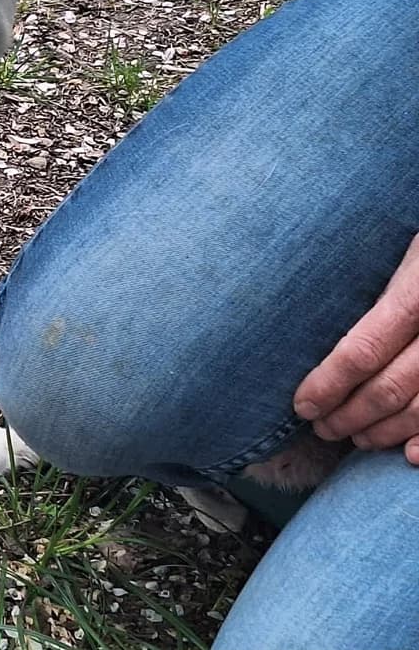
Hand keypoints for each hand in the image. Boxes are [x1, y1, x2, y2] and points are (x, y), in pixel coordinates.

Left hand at [295, 233, 418, 462]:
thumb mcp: (402, 253)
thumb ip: (374, 288)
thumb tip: (315, 322)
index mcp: (416, 292)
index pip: (363, 349)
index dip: (328, 384)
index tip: (302, 404)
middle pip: (391, 387)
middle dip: (350, 415)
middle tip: (321, 428)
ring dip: (386, 431)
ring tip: (357, 438)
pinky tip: (411, 455)